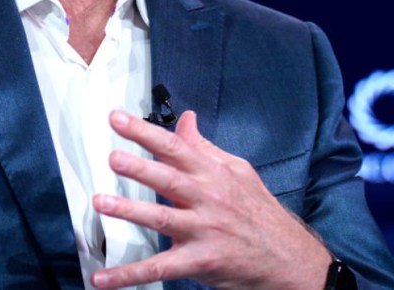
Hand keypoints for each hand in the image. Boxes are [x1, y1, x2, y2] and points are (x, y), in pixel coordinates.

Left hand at [91, 110, 330, 289]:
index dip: (144, 131)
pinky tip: (103, 278)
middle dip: (140, 167)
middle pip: (169, 179)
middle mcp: (207, 199)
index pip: (174, 146)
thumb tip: (185, 119)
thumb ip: (204, 147)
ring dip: (131, 211)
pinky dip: (130, 275)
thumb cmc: (259, 212)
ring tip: (102, 203)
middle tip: (113, 157)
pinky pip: (160, 269)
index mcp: (212, 173)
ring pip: (162, 219)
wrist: (290, 258)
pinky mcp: (199, 262)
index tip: (117, 119)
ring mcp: (203, 231)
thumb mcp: (237, 171)